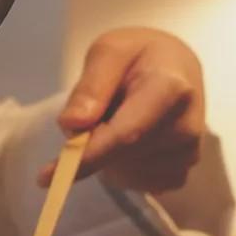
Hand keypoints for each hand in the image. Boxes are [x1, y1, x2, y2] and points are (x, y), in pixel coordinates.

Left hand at [38, 29, 204, 193]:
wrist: (177, 69)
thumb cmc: (139, 56)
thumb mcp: (109, 52)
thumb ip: (91, 85)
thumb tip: (72, 125)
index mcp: (170, 89)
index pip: (126, 134)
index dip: (86, 157)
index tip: (47, 175)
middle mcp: (186, 126)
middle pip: (120, 156)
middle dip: (91, 146)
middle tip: (94, 115)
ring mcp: (188, 153)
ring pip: (124, 174)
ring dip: (107, 156)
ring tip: (119, 120)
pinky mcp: (182, 172)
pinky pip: (137, 184)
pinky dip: (122, 169)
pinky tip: (131, 141)